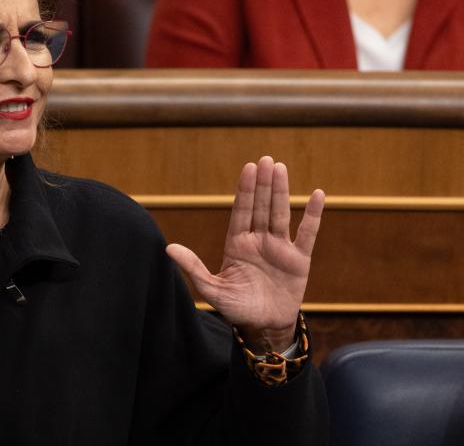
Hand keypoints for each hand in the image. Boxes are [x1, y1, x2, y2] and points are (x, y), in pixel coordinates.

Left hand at [166, 156, 324, 351]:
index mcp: (237, 244)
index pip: (241, 211)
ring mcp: (279, 248)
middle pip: (261, 206)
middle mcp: (258, 241)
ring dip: (281, 191)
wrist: (263, 326)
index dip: (245, 190)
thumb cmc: (236, 308)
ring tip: (280, 168)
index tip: (248, 168)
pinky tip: (317, 194)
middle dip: (262, 183)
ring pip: (280, 213)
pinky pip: (307, 233)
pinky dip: (312, 215)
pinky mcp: (299, 259)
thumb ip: (193, 267)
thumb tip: (168, 248)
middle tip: (265, 159)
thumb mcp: (211, 289)